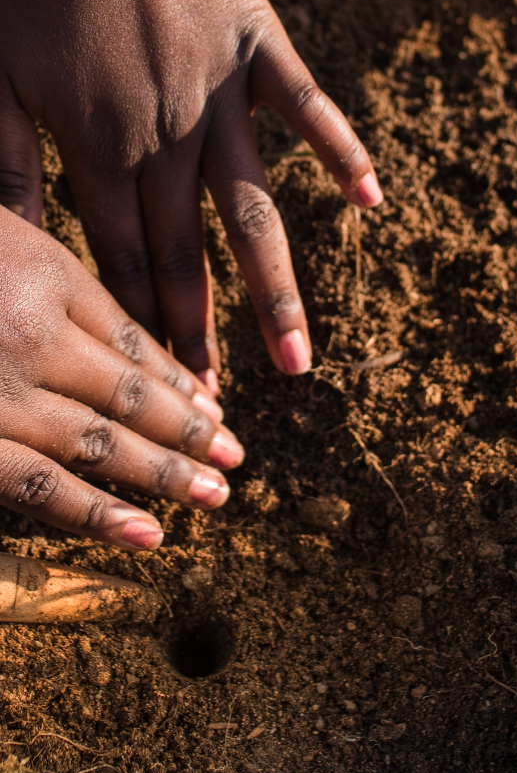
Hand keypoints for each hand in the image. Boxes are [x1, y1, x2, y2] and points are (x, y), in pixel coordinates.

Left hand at [0, 0, 381, 388]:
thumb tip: (5, 248)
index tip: (160, 395)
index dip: (139, 333)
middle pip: (186, 257)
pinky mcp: (260, 49)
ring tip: (299, 361)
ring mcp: (221, 97)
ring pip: (253, 212)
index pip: (119, 264)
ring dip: (276, 291)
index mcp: (98, 148)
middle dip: (200, 338)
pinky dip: (342, 153)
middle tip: (221, 412)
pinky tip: (372, 202)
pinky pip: (310, 109)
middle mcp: (168, 138)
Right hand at [0, 204, 242, 549]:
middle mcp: (36, 336)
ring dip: (165, 474)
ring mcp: (0, 393)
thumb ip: (55, 284)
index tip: (218, 410)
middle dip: (190, 432)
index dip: (179, 382)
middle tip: (236, 461)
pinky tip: (147, 532)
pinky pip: (38, 486)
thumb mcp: (4, 240)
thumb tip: (118, 336)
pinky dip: (97, 514)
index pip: (135, 340)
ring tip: (215, 497)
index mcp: (48, 278)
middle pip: (132, 393)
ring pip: (102, 443)